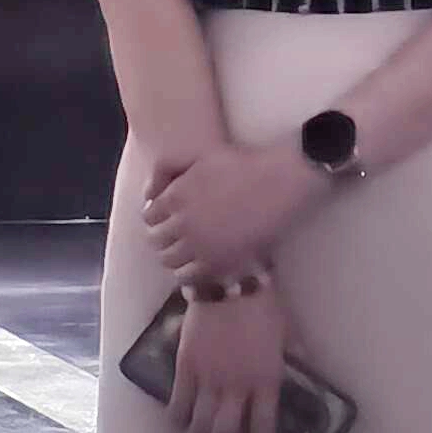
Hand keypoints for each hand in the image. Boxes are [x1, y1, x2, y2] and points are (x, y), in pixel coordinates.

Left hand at [145, 140, 319, 291]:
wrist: (284, 182)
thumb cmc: (246, 163)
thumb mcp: (202, 156)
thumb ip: (168, 169)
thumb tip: (147, 195)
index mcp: (175, 196)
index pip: (149, 217)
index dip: (160, 217)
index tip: (173, 218)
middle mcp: (181, 223)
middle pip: (155, 240)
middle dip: (165, 237)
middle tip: (182, 235)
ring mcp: (198, 244)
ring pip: (168, 260)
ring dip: (176, 255)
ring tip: (192, 250)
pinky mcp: (217, 261)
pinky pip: (188, 276)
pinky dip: (190, 272)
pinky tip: (202, 262)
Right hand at [168, 284, 290, 432]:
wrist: (229, 284)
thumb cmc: (264, 306)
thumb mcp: (288, 333)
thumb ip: (295, 355)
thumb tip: (311, 369)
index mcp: (266, 379)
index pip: (264, 427)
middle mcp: (237, 386)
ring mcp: (210, 379)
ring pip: (200, 424)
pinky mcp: (186, 368)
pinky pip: (178, 403)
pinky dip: (177, 419)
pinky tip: (177, 425)